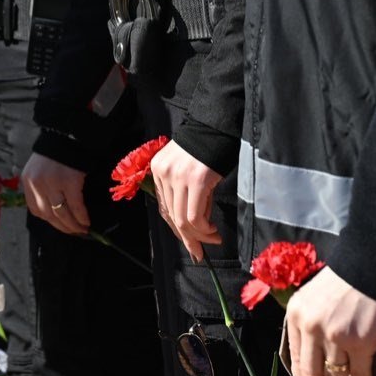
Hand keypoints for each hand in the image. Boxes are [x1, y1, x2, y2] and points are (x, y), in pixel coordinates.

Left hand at [21, 152, 90, 235]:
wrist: (68, 133)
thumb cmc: (55, 152)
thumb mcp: (39, 169)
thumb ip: (41, 186)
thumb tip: (53, 210)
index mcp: (27, 181)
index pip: (35, 210)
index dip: (49, 221)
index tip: (60, 226)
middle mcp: (37, 184)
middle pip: (48, 215)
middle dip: (62, 227)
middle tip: (74, 232)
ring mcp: (53, 183)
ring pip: (61, 214)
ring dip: (73, 225)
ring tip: (82, 229)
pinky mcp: (69, 182)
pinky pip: (75, 206)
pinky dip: (81, 217)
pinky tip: (86, 221)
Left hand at [150, 141, 222, 261]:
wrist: (217, 125)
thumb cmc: (206, 147)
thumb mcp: (188, 169)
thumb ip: (186, 192)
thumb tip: (196, 225)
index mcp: (158, 169)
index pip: (164, 207)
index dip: (176, 229)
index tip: (189, 242)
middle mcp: (164, 173)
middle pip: (172, 216)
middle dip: (188, 237)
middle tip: (201, 250)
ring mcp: (178, 177)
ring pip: (183, 220)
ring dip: (199, 236)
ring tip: (213, 239)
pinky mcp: (196, 180)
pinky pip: (195, 216)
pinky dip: (204, 229)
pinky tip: (213, 230)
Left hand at [284, 267, 375, 375]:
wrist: (373, 263)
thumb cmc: (346, 279)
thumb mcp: (314, 296)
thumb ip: (308, 322)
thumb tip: (310, 355)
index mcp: (295, 315)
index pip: (295, 359)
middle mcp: (311, 327)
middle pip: (312, 374)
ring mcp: (335, 336)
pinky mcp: (360, 342)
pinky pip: (358, 374)